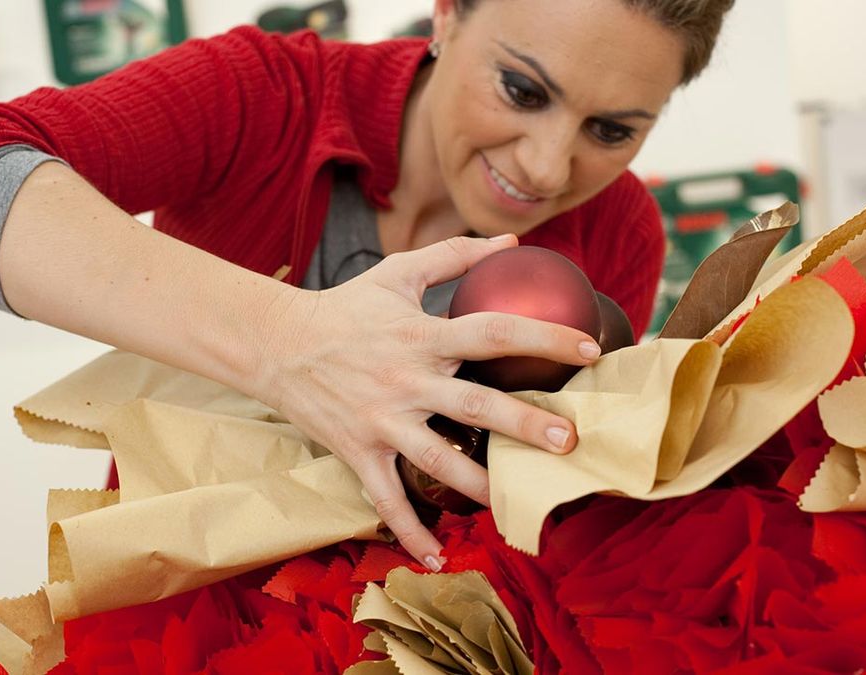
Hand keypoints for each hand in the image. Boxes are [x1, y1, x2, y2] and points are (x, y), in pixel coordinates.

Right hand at [254, 235, 600, 569]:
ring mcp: (381, 421)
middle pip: (474, 405)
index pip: (494, 332)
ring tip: (517, 501)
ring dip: (477, 483)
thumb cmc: (345, 308)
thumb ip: (456, 255)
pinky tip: (438, 558)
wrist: (275, 344)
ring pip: (436, 460)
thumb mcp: (398, 273)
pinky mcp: (358, 452)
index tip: (590, 349)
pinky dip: (410, 532)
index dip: (544, 337)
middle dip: (524, 424)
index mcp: (423, 335)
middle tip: (569, 440)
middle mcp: (407, 380)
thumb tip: (512, 243)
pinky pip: (386, 499)